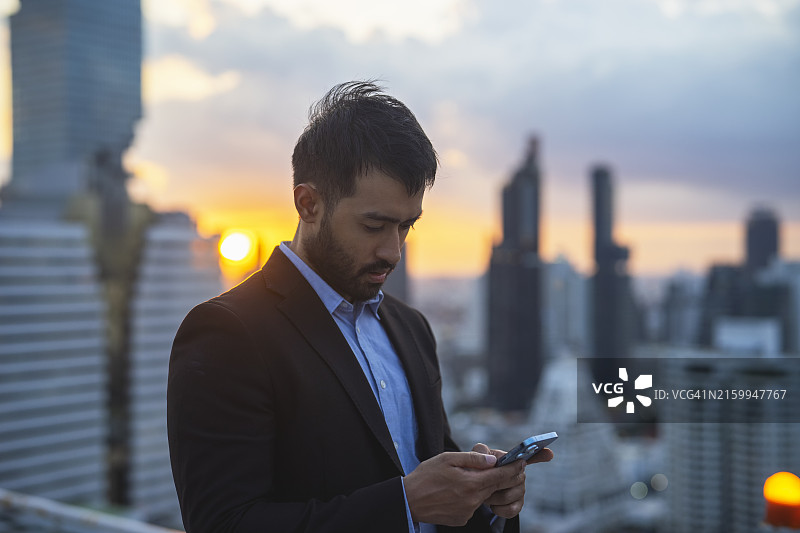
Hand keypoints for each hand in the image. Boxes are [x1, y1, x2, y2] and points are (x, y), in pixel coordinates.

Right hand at [403, 451, 525, 525]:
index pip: (500, 476)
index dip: (513, 468)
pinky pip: (472, 506)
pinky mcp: (462, 519)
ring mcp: (468, 512)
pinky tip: (456, 492)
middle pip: (496, 487)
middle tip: (506, 467)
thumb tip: (493, 459)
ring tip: (465, 478)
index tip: (521, 462)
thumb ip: (472, 458)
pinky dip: (470, 497)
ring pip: (483, 496)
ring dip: (482, 487)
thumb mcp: (447, 459)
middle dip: (503, 477)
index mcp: (471, 483)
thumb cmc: (426, 476)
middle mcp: (473, 500)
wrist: (409, 501)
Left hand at [473, 442, 553, 518]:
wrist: (477, 490)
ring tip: (485, 495)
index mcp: (512, 460)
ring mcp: (521, 490)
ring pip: (510, 495)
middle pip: (514, 479)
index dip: (540, 454)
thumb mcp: (477, 458)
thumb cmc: (479, 471)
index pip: (530, 455)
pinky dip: (499, 509)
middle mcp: (520, 474)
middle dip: (495, 483)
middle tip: (482, 485)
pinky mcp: (518, 505)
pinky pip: (512, 509)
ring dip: (494, 497)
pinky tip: (493, 506)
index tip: (550, 453)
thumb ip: (480, 452)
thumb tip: (486, 453)